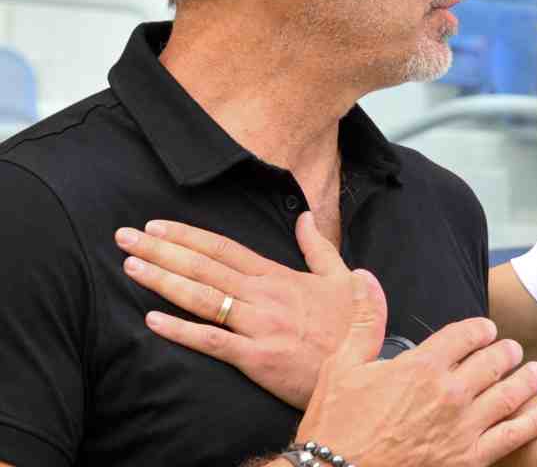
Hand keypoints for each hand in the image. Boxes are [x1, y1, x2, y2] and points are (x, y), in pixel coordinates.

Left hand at [115, 212, 352, 407]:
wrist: (362, 367)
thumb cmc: (351, 325)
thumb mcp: (341, 277)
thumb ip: (318, 247)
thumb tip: (305, 218)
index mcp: (279, 276)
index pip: (224, 249)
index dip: (188, 236)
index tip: (156, 226)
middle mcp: (264, 296)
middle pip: (205, 267)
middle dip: (162, 250)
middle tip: (125, 237)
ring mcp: (259, 326)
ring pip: (204, 298)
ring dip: (164, 281)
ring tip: (131, 267)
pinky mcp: (256, 358)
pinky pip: (212, 341)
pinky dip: (181, 330)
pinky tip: (152, 320)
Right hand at [296, 270, 536, 466]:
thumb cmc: (335, 428)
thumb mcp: (343, 366)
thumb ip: (365, 320)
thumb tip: (364, 277)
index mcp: (422, 366)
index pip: (466, 334)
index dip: (480, 329)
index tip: (486, 330)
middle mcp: (449, 393)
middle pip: (493, 361)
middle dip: (506, 352)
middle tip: (514, 350)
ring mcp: (463, 428)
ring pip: (510, 394)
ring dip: (528, 378)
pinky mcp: (469, 459)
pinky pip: (514, 435)